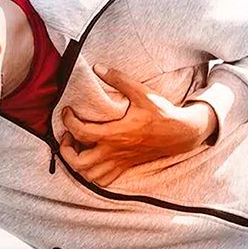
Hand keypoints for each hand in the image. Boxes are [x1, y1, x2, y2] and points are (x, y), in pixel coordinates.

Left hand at [59, 63, 217, 184]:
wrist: (181, 133)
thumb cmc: (161, 113)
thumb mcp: (141, 92)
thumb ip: (119, 79)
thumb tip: (98, 67)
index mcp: (115, 133)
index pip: (81, 132)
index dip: (68, 122)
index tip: (67, 112)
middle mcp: (115, 151)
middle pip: (79, 163)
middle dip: (66, 150)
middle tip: (68, 135)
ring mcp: (120, 161)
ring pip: (90, 175)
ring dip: (77, 163)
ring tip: (77, 148)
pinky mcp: (125, 166)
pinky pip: (103, 180)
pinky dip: (92, 174)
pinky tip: (91, 159)